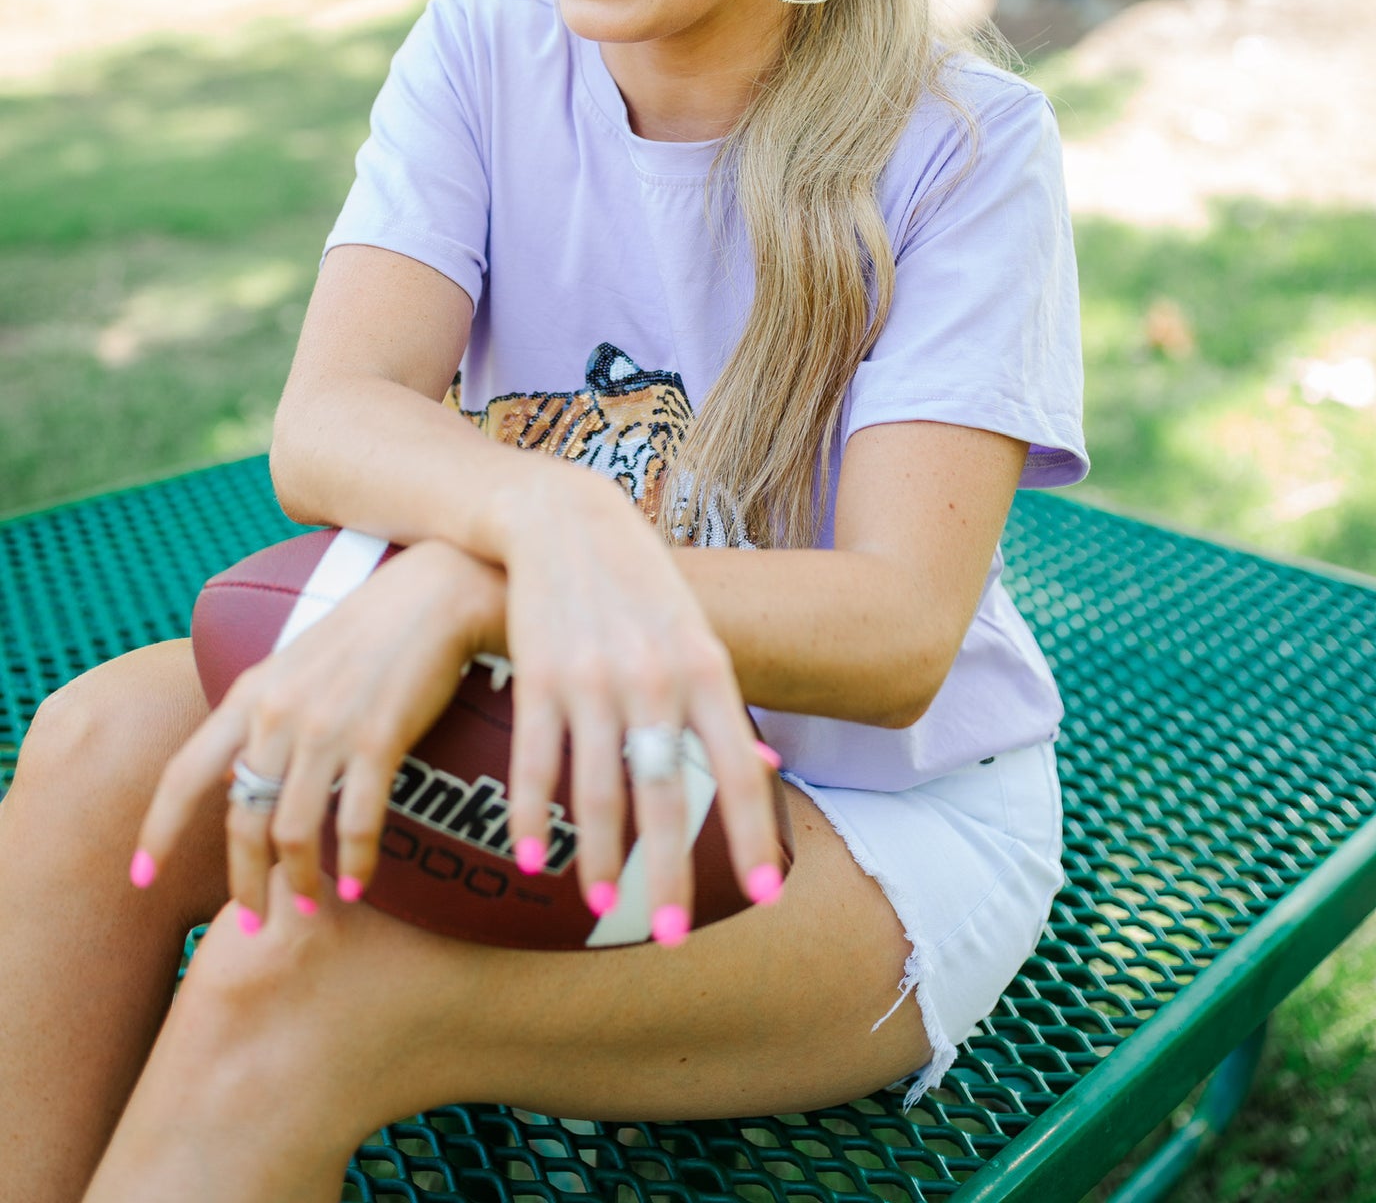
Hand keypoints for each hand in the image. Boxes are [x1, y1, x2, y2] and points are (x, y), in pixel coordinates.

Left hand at [135, 540, 505, 923]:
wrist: (437, 590)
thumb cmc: (371, 627)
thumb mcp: (296, 661)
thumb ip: (261, 715)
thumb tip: (235, 776)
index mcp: (251, 692)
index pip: (183, 773)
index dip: (159, 831)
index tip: (141, 879)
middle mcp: (278, 712)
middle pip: (239, 818)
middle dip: (242, 880)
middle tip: (252, 920)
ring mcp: (326, 726)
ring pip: (291, 829)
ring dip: (296, 880)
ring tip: (307, 906)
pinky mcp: (378, 737)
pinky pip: (356, 819)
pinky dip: (355, 861)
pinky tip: (359, 883)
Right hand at [499, 466, 780, 940]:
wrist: (566, 517)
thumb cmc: (641, 584)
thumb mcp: (697, 631)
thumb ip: (723, 702)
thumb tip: (767, 765)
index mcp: (707, 669)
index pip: (739, 769)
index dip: (753, 835)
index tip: (766, 897)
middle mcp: (655, 679)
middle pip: (666, 794)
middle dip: (668, 872)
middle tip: (669, 935)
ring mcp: (594, 678)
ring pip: (596, 789)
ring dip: (597, 857)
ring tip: (597, 906)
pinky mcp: (538, 675)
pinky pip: (534, 761)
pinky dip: (530, 815)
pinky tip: (529, 858)